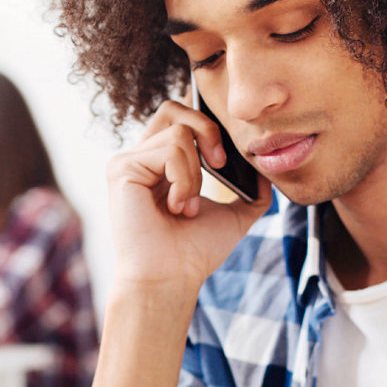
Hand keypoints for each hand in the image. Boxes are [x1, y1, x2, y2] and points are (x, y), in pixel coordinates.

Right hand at [106, 98, 272, 293]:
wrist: (172, 278)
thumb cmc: (194, 253)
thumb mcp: (234, 216)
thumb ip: (251, 191)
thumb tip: (265, 167)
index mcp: (162, 164)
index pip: (181, 118)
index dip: (206, 121)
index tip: (225, 156)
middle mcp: (141, 158)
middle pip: (175, 108)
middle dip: (208, 130)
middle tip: (219, 165)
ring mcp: (128, 161)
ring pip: (179, 132)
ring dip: (196, 173)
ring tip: (187, 207)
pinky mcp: (121, 167)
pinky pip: (169, 151)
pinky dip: (184, 181)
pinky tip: (176, 207)